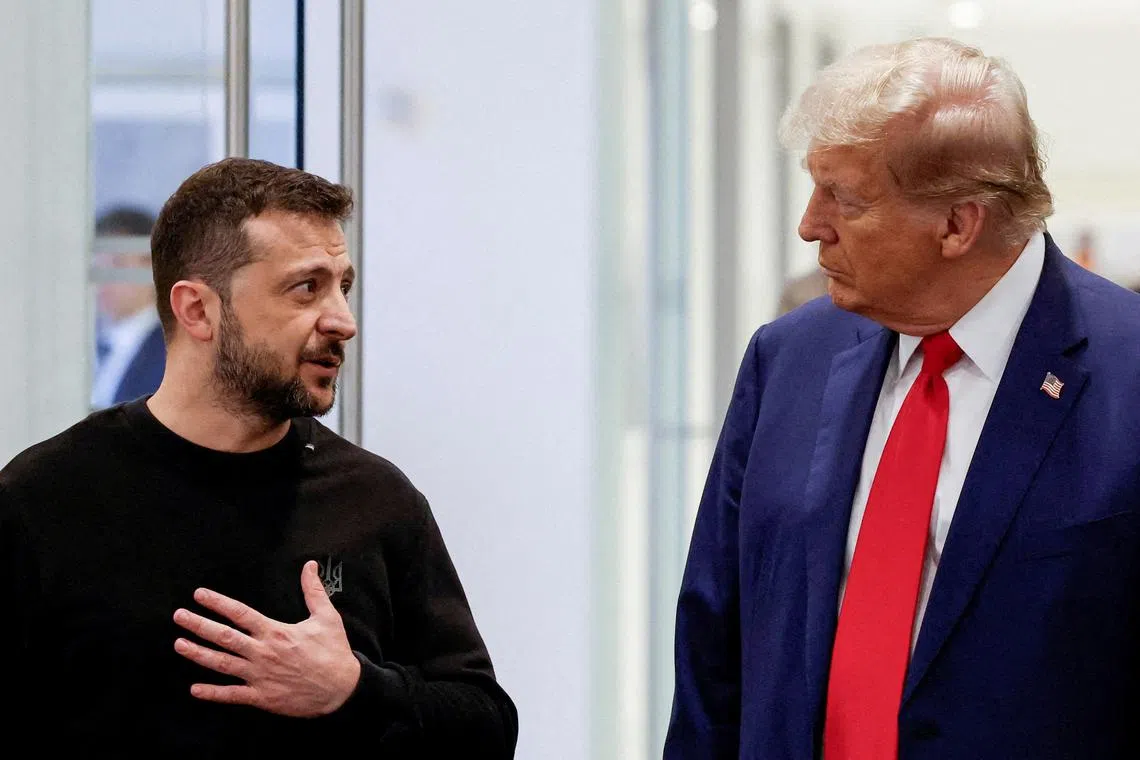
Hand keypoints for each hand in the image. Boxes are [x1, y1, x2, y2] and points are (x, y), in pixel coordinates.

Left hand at [172, 560, 361, 716]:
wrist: (342, 689)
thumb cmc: (334, 652)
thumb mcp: (327, 617)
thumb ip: (313, 591)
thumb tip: (309, 565)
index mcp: (276, 632)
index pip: (240, 613)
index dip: (218, 603)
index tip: (200, 595)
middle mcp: (263, 652)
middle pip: (224, 637)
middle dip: (199, 625)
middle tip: (179, 616)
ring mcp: (260, 676)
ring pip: (222, 664)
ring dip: (198, 654)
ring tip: (179, 644)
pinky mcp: (262, 697)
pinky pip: (232, 694)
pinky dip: (213, 693)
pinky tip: (195, 689)